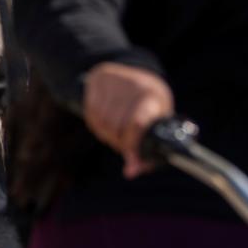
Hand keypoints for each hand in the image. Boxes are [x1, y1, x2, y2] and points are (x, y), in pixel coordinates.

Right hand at [82, 61, 174, 178]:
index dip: (131, 146)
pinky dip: (97, 126)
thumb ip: (147, 155)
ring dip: (107, 136)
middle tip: (125, 145)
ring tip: (117, 133)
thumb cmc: (150, 108)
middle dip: (119, 142)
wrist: (139, 74)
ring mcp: (113, 80)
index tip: (131, 162)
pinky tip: (106, 122)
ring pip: (101, 123)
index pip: (137, 123)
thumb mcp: (157, 127)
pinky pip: (90, 114)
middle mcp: (133, 85)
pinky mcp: (97, 79)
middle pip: (116, 127)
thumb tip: (131, 172)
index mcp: (152, 96)